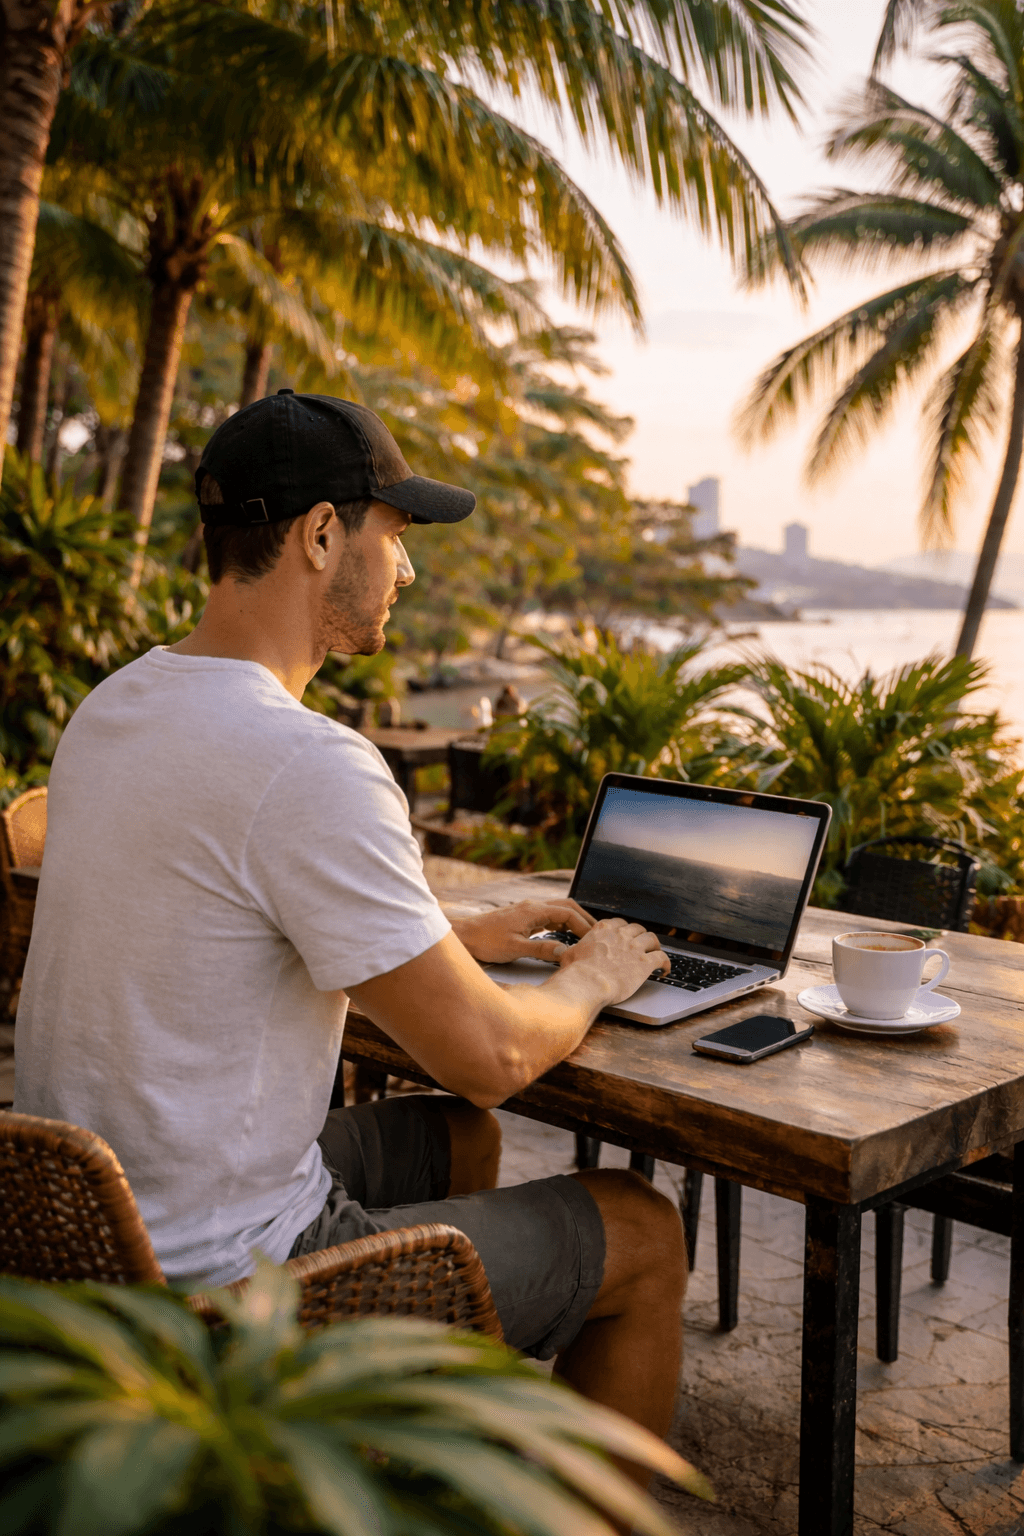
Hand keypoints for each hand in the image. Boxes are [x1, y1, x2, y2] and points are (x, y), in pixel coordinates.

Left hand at [451, 898, 594, 963]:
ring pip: (558, 910)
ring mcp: (527, 910)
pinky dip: (561, 923)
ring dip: (573, 920)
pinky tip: (564, 935)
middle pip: (567, 906)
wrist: (464, 936)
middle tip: (598, 934)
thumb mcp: (514, 948)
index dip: (584, 926)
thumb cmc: (485, 941)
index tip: (595, 939)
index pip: (567, 913)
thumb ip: (541, 949)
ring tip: (586, 935)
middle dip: (584, 918)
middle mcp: (532, 906)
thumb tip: (565, 952)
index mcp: (533, 910)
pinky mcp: (522, 917)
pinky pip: (548, 916)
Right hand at [557, 918, 668, 1004]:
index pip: (618, 923)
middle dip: (640, 935)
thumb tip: (565, 952)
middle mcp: (621, 935)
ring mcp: (634, 948)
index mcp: (603, 930)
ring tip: (655, 952)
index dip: (623, 930)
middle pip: (637, 928)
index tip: (624, 936)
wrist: (588, 983)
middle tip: (641, 944)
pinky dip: (666, 963)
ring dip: (654, 945)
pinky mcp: (644, 963)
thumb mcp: (569, 955)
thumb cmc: (576, 972)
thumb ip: (572, 951)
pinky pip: (662, 957)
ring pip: (652, 938)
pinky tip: (665, 969)